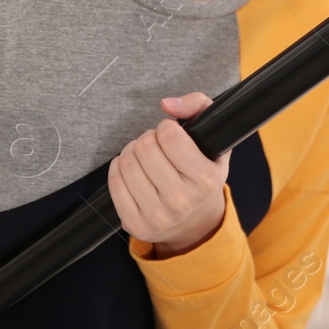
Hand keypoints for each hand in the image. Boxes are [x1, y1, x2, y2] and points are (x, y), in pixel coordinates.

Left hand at [109, 93, 229, 257]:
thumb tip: (166, 104)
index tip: (171, 133)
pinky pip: (114, 183)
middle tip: (156, 145)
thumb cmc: (202, 172)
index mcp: (206, 180)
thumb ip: (198, 105)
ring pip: (126, 163)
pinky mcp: (135, 224)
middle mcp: (182, 201)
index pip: (169, 136)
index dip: (166, 127)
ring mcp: (157, 216)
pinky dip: (118, 168)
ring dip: (132, 151)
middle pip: (145, 147)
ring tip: (144, 156)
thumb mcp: (213, 138)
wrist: (196, 222)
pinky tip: (131, 168)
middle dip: (148, 138)